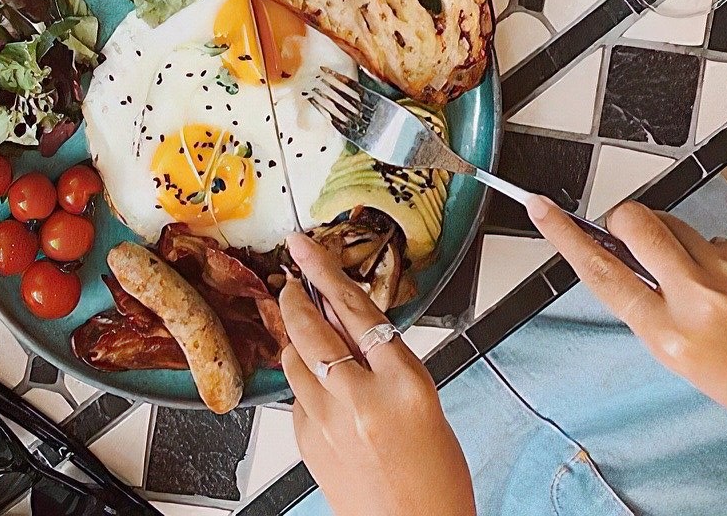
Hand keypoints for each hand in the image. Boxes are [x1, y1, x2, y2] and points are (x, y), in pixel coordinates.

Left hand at [279, 232, 474, 515]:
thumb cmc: (434, 477)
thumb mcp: (426, 402)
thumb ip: (388, 360)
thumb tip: (350, 322)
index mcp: (404, 384)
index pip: (356, 310)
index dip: (326, 272)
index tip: (306, 249)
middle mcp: (361, 399)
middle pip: (312, 328)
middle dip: (296, 296)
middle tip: (292, 278)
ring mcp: (327, 422)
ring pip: (294, 359)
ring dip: (296, 338)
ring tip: (304, 329)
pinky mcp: (306, 442)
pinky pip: (295, 397)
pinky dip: (303, 383)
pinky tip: (318, 385)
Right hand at [529, 196, 726, 457]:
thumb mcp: (691, 365)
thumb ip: (654, 315)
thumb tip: (627, 269)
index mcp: (673, 339)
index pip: (602, 275)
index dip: (564, 237)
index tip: (542, 209)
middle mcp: (697, 299)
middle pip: (634, 223)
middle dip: (621, 220)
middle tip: (626, 233)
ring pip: (673, 225)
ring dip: (669, 239)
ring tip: (697, 279)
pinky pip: (711, 238)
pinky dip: (711, 255)